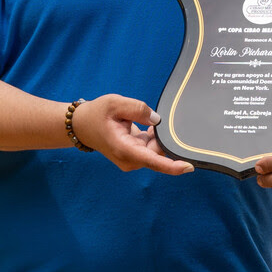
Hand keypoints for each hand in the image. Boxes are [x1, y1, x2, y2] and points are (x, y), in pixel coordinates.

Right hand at [70, 95, 193, 175]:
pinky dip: (151, 136)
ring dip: (153, 135)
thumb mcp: (115, 104)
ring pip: (155, 149)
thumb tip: (157, 120)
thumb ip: (138, 109)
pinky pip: (150, 148)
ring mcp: (132, 160)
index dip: (173, 165)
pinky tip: (142, 126)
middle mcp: (129, 159)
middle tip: (146, 119)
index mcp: (124, 149)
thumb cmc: (96, 114)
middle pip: (157, 152)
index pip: (153, 160)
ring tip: (136, 120)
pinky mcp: (134, 156)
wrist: (81, 125)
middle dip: (161, 136)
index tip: (190, 167)